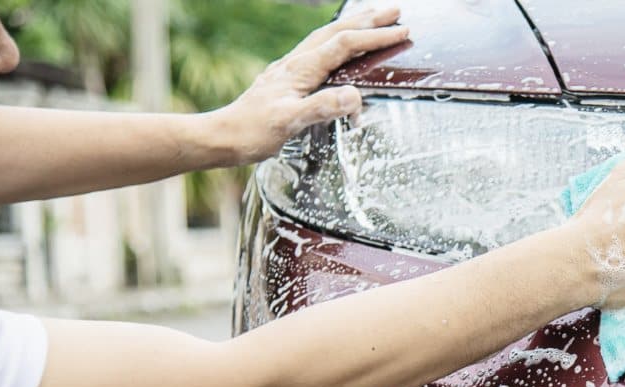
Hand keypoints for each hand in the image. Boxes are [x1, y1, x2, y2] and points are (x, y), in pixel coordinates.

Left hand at [207, 7, 409, 164]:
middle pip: (337, 31)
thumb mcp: (289, 122)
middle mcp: (296, 62)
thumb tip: (355, 95)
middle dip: (368, 19)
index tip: (402, 32)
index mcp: (301, 69)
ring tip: (373, 18)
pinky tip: (338, 48)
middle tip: (396, 11)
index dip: (374, 36)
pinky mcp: (287, 79)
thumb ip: (322, 107)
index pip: (345, 44)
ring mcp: (290, 68)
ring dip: (353, 25)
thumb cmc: (253, 132)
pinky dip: (336, 41)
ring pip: (327, 37)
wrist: (222, 136)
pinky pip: (318, 50)